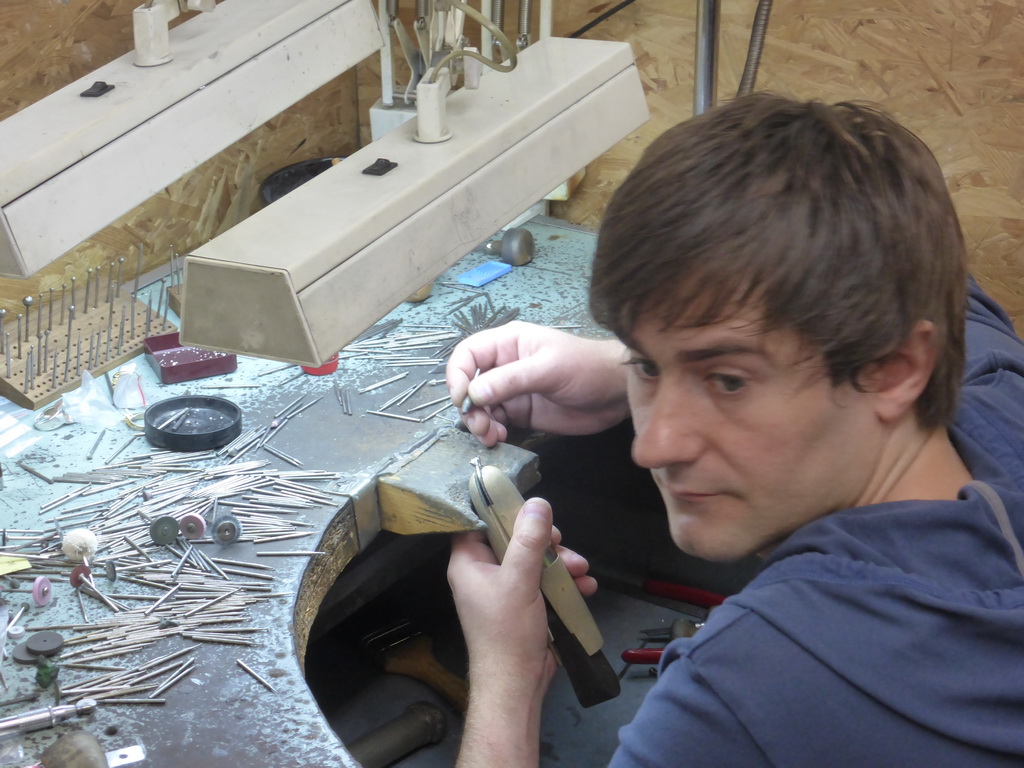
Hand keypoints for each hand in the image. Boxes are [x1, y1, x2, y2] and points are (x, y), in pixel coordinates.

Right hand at [446, 321, 630, 445]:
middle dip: (468, 406)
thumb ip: (509, 381)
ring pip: (479, 406)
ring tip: (490, 436)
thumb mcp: (547, 369)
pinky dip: (490, 431)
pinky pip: (494, 422)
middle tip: (480, 426)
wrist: (617, 393)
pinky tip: (498, 438)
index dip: (458, 375)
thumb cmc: (585, 368)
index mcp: (508, 343)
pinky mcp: (520, 413)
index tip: (462, 400)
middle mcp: (504, 365)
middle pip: (468, 384)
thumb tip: (472, 395)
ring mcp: (511, 391)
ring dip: (478, 422)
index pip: (468, 354)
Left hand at [449, 498, 595, 766]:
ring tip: (582, 569)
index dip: (500, 511)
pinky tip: (585, 587)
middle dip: (544, 541)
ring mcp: (505, 590)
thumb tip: (538, 503)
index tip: (528, 506)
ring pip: (534, 561)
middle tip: (561, 542)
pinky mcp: (525, 606)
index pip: (477, 524)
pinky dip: (564, 583)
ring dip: (561, 562)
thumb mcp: (519, 580)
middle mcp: (484, 573)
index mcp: (469, 563)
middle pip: (513, 540)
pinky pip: (544, 583)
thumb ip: (529, 540)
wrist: (517, 684)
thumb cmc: (507, 631)